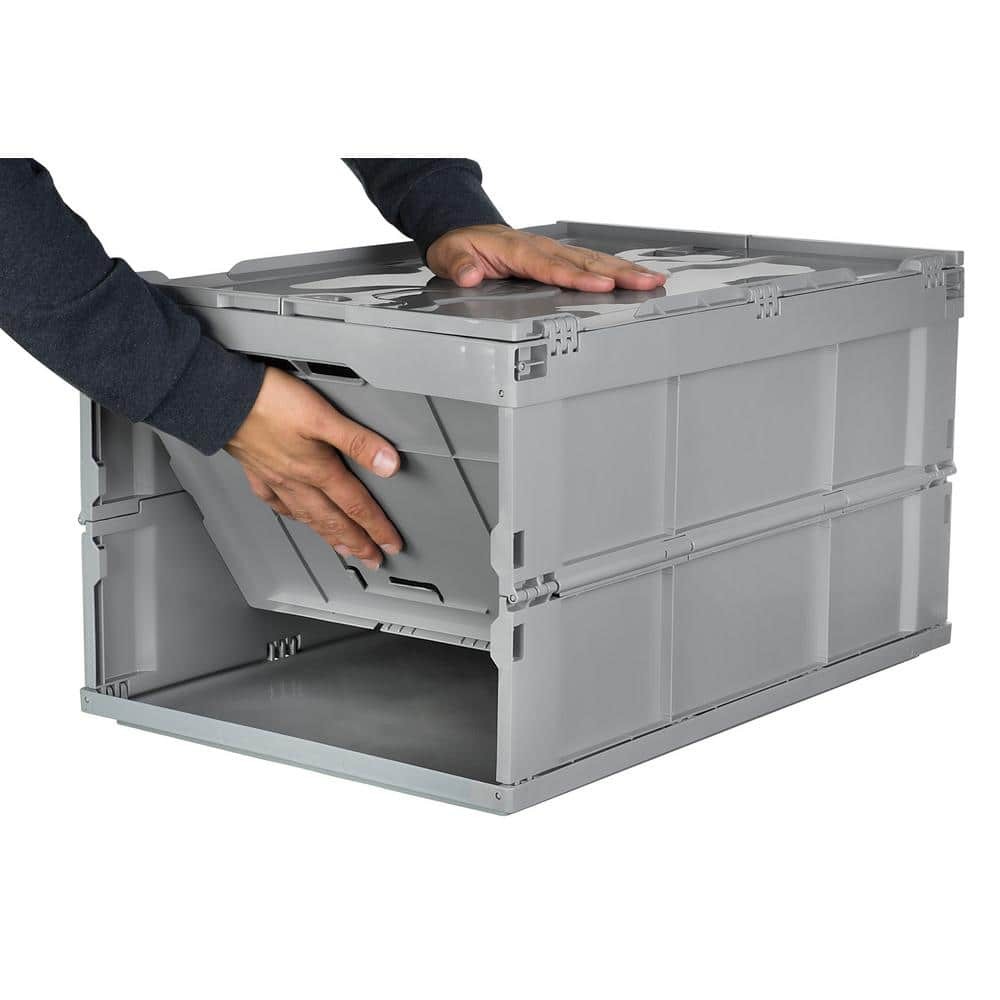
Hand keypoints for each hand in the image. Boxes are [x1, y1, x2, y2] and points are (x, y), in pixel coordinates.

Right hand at [226, 367, 402, 568]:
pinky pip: (276, 502)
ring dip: (328, 535)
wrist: (221, 398)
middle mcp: (297, 480)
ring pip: (307, 516)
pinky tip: (292, 514)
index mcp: (317, 469)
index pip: (356, 506)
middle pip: (333, 519)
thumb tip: (388, 464)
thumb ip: (358, 441)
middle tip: (371, 559)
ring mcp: (275, 478)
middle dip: (357, 543)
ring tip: (342, 549)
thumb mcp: (323, 416)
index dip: (377, 528)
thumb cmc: (268, 402)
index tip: (390, 545)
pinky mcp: (256, 469)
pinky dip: (289, 513)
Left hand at [426, 224, 666, 291]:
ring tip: (653, 280)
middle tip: (646, 282)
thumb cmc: (460, 246)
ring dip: (624, 271)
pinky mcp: (558, 257)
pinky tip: (635, 277)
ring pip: (593, 260)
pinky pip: (589, 262)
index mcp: (516, 250)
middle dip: (617, 274)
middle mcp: (540, 247)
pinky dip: (614, 269)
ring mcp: (552, 250)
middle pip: (584, 262)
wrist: (464, 232)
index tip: (601, 286)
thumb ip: (459, 266)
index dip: (577, 277)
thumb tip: (470, 275)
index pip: (551, 267)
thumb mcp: (448, 255)